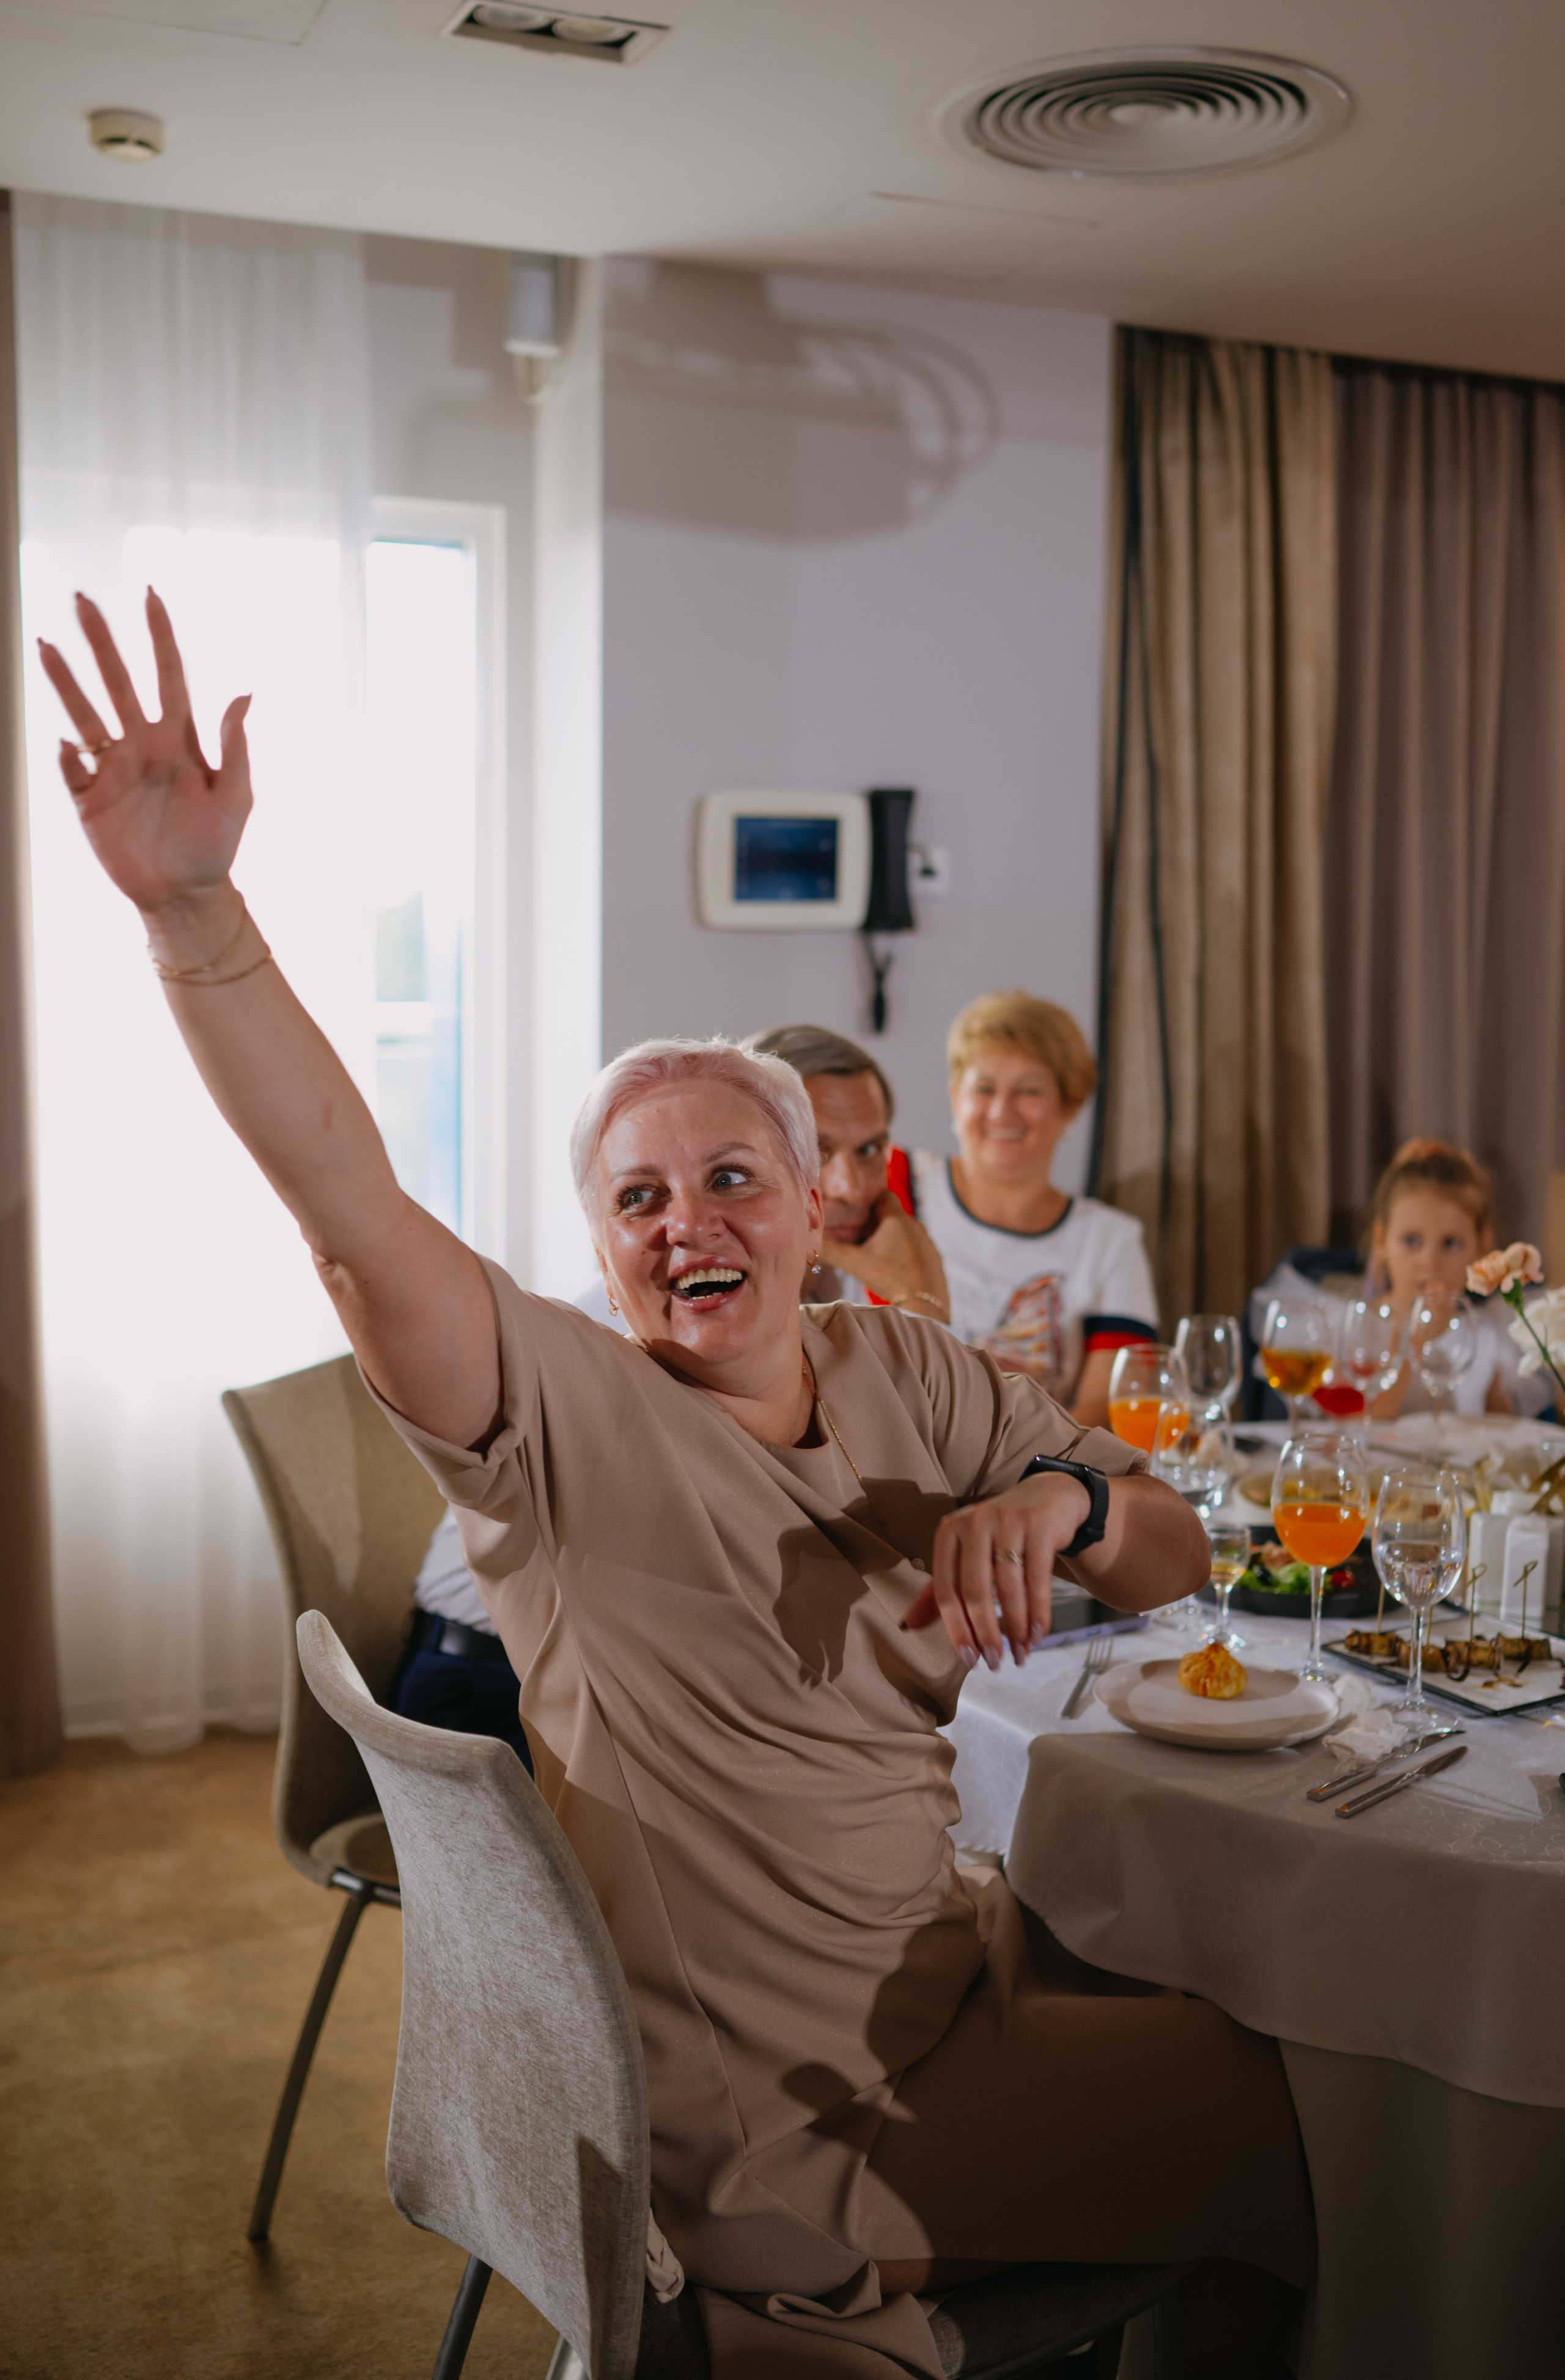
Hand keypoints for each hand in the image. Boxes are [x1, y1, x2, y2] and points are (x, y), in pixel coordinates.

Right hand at [39, 590, 251, 927]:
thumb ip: (234, 747)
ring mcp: (113, 769)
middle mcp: (142, 744)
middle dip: (101, 641)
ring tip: (47, 646)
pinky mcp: (89, 799)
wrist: (186, 894)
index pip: (168, 674)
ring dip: (66, 681)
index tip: (150, 595)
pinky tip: (66, 743)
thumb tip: (244, 694)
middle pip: (117, 681)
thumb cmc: (216, 846)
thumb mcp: (236, 797)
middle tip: (81, 599)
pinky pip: (71, 768)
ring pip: (84, 713)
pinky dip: (66, 755)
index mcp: (179, 739)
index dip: (159, 635)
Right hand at [822, 1192, 949, 1322]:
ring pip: (904, 1231)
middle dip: (874, 1222)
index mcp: (897, 1220)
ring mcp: (927, 1242)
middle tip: (856, 1234)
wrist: (925, 1304)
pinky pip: (915, 1246)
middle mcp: (915, 1225)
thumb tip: (808, 1243)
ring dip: (889, 1237)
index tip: (855, 1209)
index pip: (884, 1195)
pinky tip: (892, 1266)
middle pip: (892, 1214)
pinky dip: (902, 1251)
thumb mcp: (856, 1263)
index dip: (869, 1199)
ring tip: (872, 1251)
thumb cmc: (890, 1279)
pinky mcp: (934, 1257)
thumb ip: (832, 1250)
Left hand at [900, 1469, 1092, 1670]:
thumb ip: (938, 1589)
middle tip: (995, 1663)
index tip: (969, 1659)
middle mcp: (974, 1523)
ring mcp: (1008, 1521)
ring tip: (1020, 1653)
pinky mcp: (1038, 1526)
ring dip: (1015, 1629)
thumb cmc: (1000, 1533)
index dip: (956, 1629)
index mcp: (949, 1532)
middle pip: (974, 1591)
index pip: (945, 1589)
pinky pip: (1038, 1579)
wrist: (1046, 1496)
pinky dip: (1038, 1613)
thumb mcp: (966, 1553)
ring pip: (1009, 1588)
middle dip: (985, 1634)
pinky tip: (1038, 1634)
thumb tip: (908, 1625)